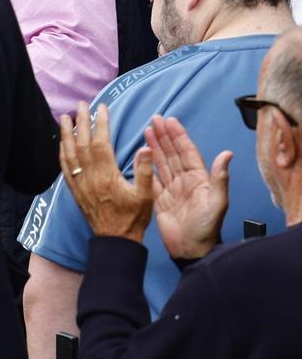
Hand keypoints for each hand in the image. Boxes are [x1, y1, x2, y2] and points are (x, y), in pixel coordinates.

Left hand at [59, 102, 154, 243]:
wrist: (115, 240)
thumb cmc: (133, 218)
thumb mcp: (146, 196)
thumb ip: (145, 171)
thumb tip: (145, 148)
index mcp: (107, 175)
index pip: (101, 142)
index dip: (100, 123)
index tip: (102, 107)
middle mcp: (90, 176)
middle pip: (82, 143)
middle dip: (81, 121)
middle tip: (80, 104)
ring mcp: (80, 183)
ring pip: (69, 153)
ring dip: (66, 133)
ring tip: (65, 117)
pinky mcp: (74, 190)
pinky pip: (64, 167)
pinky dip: (61, 152)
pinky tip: (61, 143)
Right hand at [145, 116, 230, 259]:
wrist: (191, 250)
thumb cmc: (206, 229)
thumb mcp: (217, 202)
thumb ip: (219, 178)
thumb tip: (227, 154)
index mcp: (198, 179)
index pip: (187, 152)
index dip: (178, 136)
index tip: (170, 121)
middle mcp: (184, 181)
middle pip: (173, 153)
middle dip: (164, 136)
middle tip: (154, 119)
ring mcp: (171, 190)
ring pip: (162, 162)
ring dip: (155, 146)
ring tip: (147, 131)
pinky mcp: (159, 199)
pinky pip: (151, 178)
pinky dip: (146, 165)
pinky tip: (141, 155)